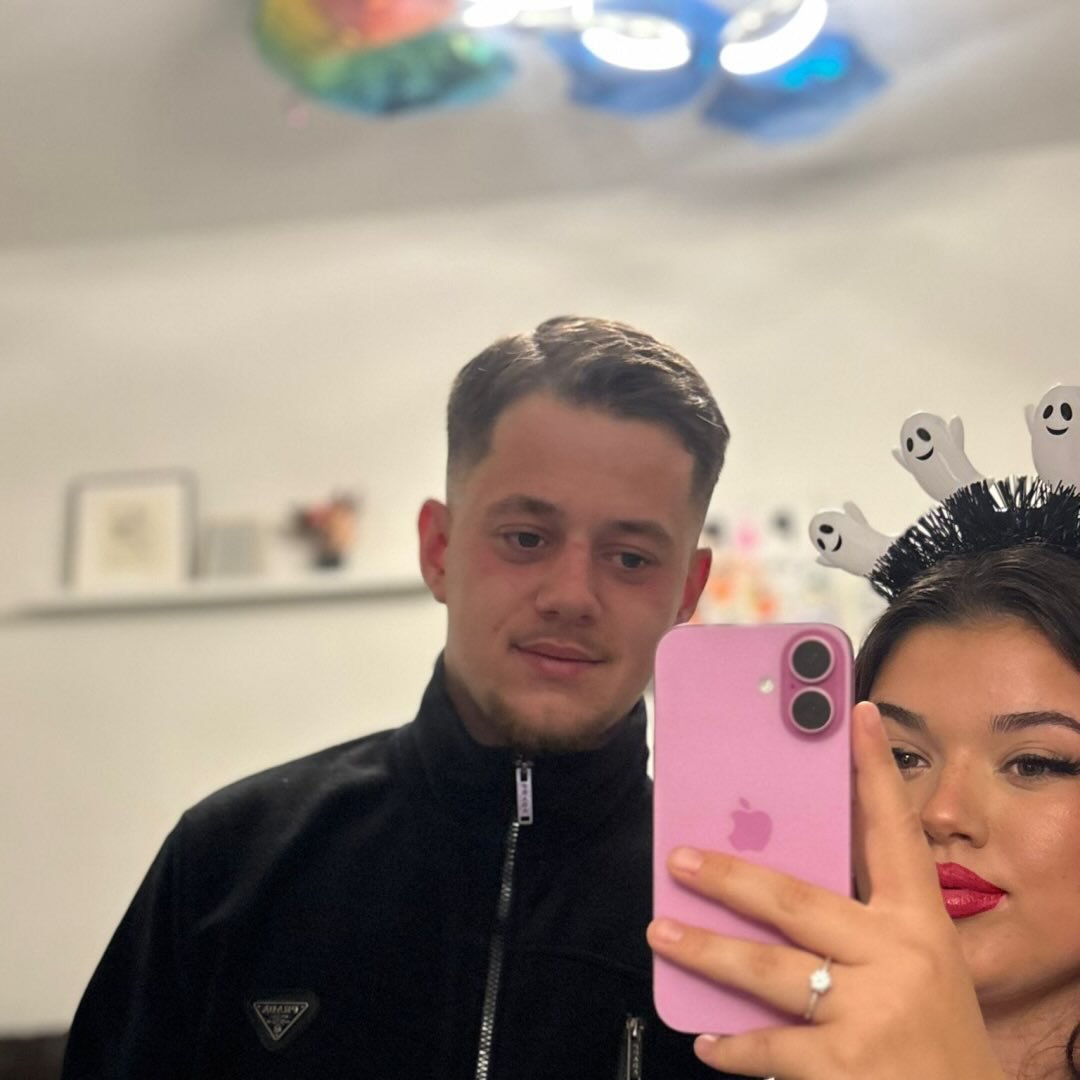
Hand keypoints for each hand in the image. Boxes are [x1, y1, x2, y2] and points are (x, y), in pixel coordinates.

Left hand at [647, 702, 1005, 1079]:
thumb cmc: (936, 1037)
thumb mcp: (921, 967)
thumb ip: (863, 922)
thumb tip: (777, 878)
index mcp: (920, 925)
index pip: (895, 833)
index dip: (875, 771)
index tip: (855, 715)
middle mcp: (898, 960)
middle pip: (795, 900)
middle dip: (729, 876)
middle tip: (680, 860)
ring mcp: (872, 1014)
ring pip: (767, 971)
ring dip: (707, 951)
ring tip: (663, 934)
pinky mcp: (846, 1069)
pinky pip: (770, 1047)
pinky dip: (733, 1046)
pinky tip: (707, 1039)